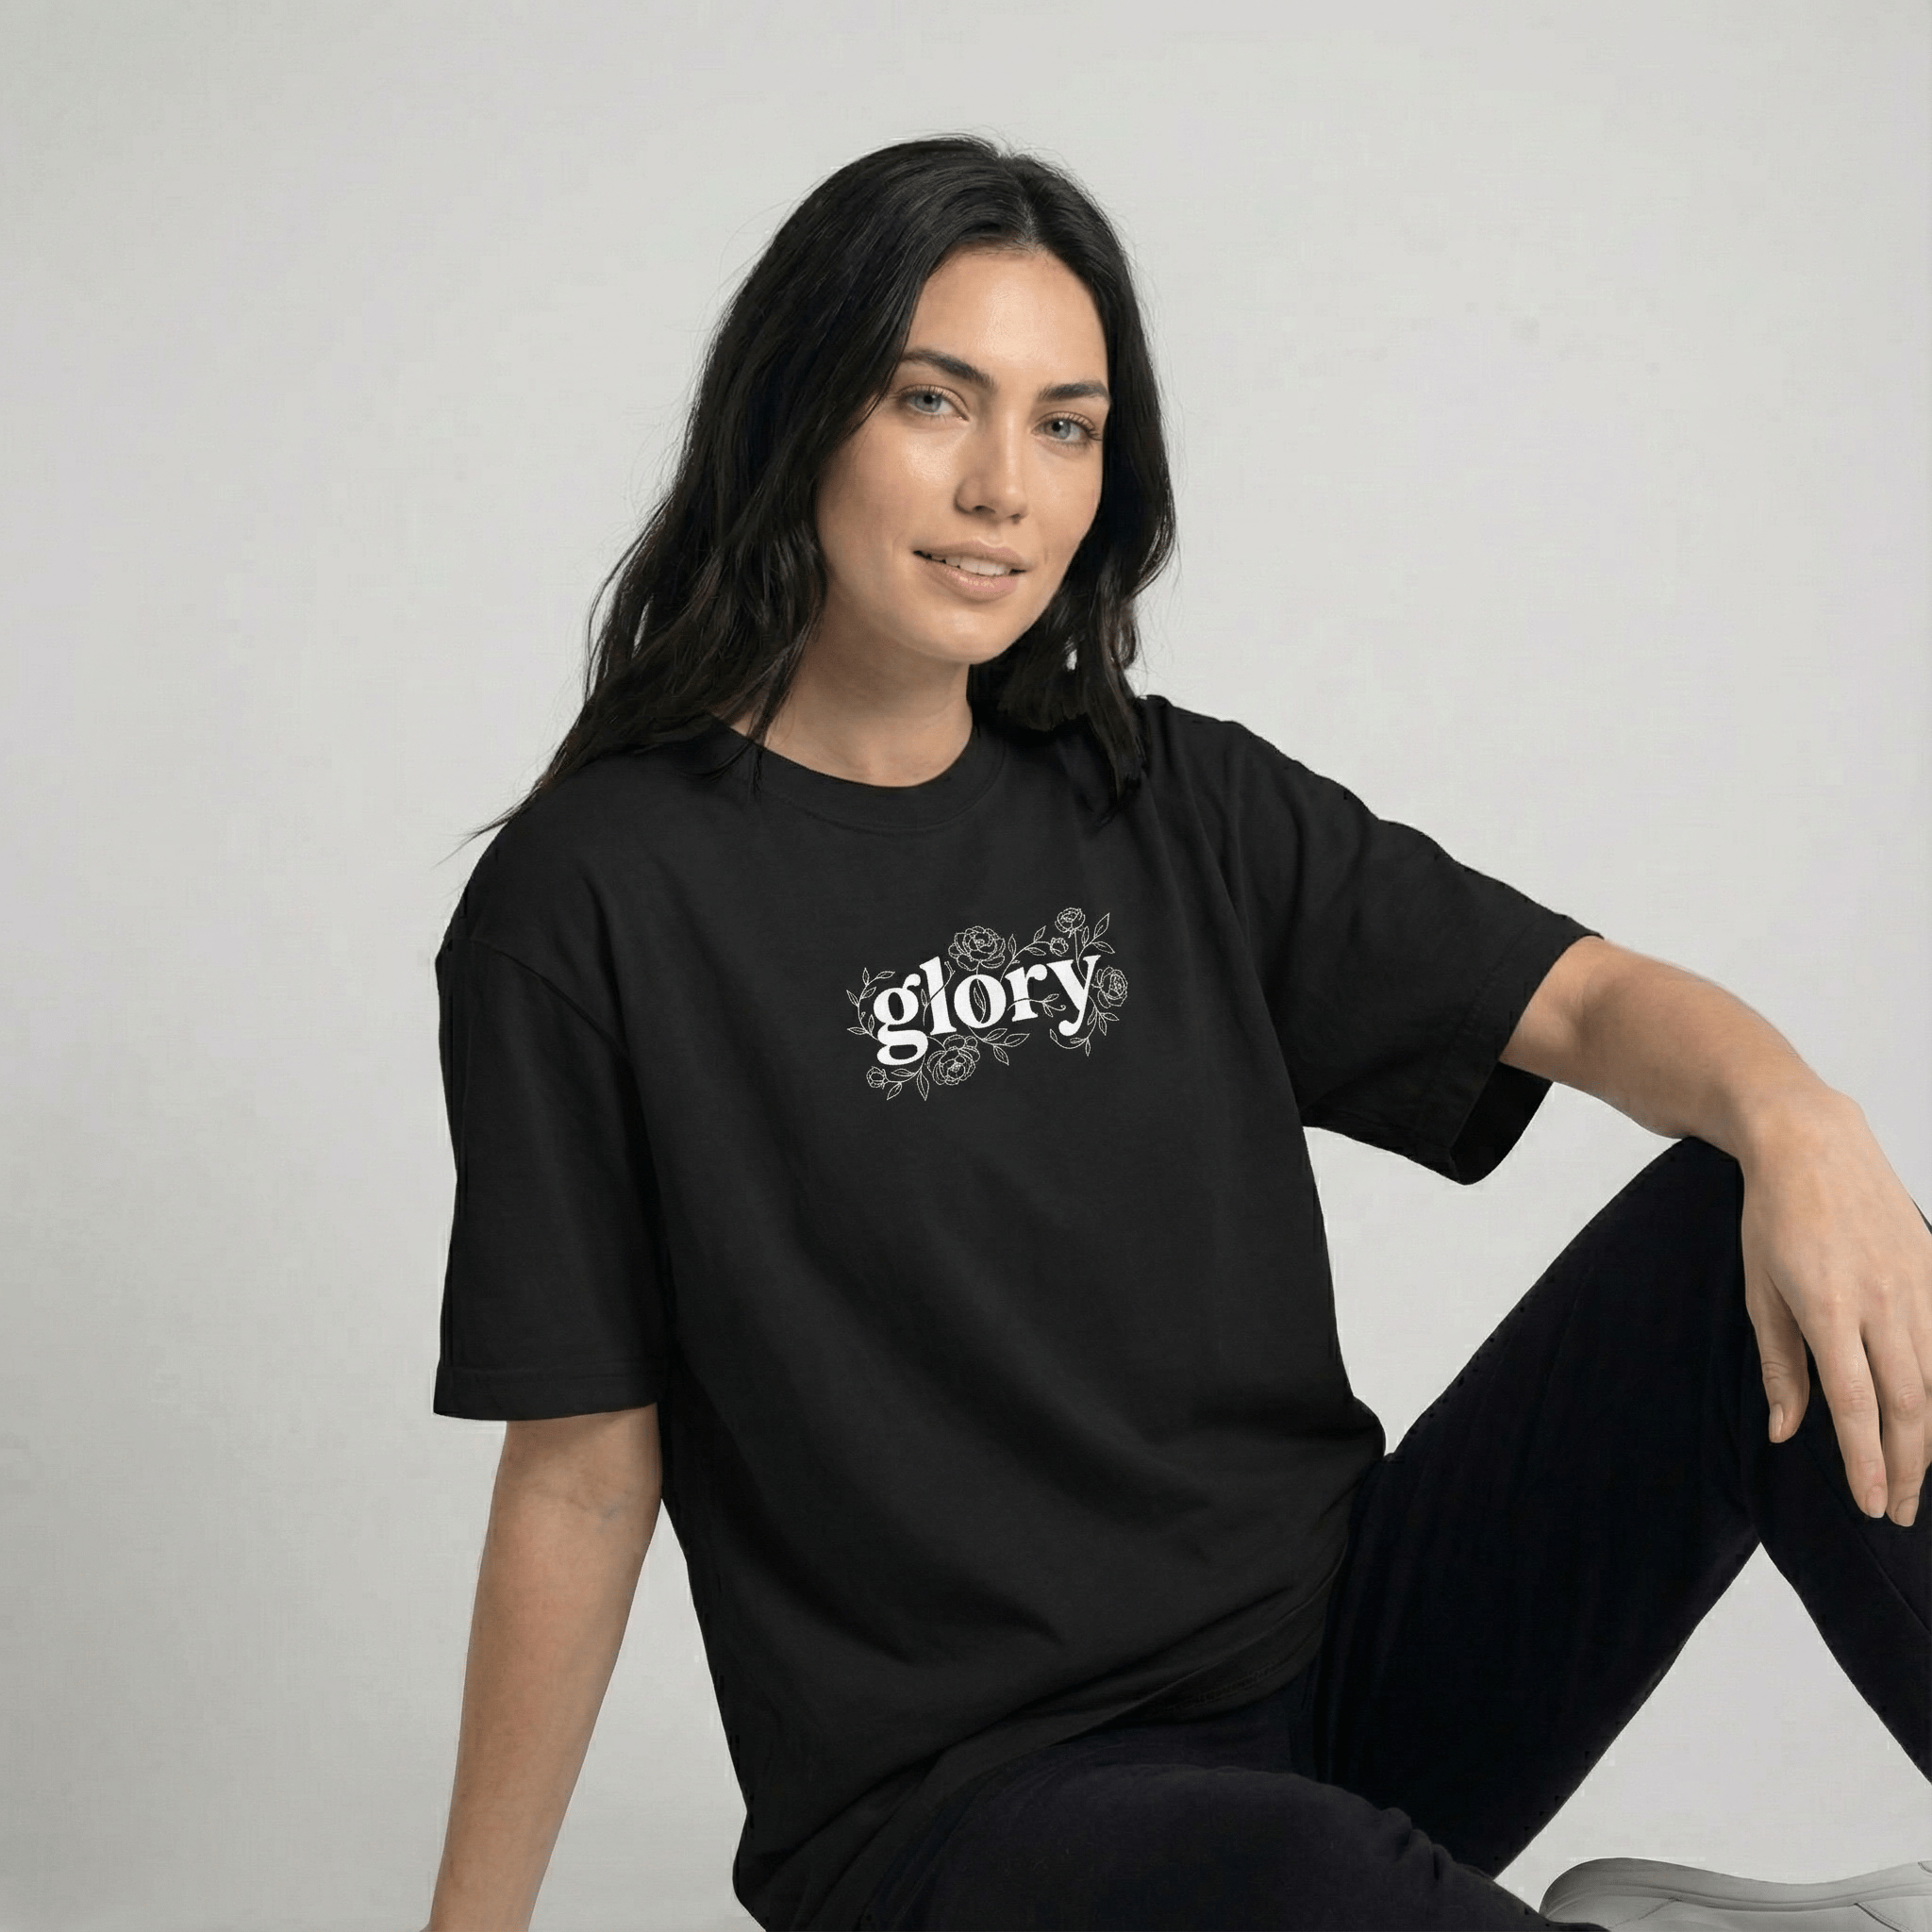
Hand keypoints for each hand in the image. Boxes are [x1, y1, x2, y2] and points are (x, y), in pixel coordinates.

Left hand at [1740, 1093, 1931, 1526]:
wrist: (1812, 1142)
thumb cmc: (1773, 1216)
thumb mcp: (1759, 1288)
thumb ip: (1779, 1364)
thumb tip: (1785, 1432)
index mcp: (1829, 1307)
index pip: (1856, 1404)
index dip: (1867, 1460)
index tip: (1874, 1505)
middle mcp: (1882, 1301)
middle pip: (1909, 1403)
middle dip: (1908, 1466)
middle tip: (1899, 1512)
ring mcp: (1916, 1284)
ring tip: (1916, 1478)